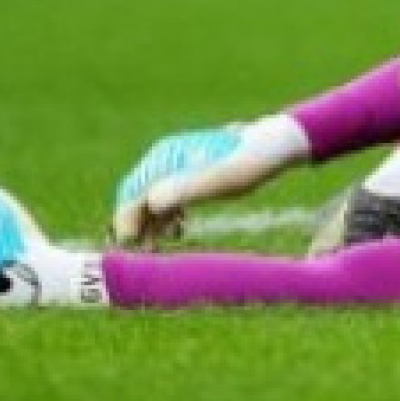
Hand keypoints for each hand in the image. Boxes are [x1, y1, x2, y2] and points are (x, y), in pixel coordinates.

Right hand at [110, 119, 305, 246]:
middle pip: (136, 197)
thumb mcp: (220, 180)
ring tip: (166, 245)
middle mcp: (165, 158)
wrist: (272, 147)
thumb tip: (151, 202)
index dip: (127, 224)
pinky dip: (165, 216)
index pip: (132, 195)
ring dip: (151, 224)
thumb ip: (186, 189)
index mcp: (167, 158)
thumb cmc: (248, 164)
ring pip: (150, 199)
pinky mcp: (188, 171)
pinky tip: (180, 229)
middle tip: (149, 253)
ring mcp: (176, 164)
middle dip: (137, 227)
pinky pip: (165, 197)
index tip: (134, 250)